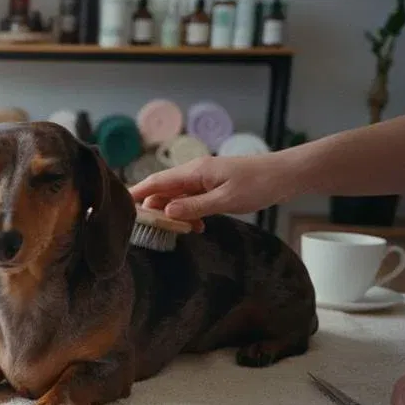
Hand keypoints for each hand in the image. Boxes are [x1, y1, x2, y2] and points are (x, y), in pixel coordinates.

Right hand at [128, 153, 297, 224]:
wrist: (286, 175)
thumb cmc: (259, 184)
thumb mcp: (226, 200)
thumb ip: (195, 207)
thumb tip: (166, 213)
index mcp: (194, 172)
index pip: (155, 182)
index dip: (134, 194)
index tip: (118, 207)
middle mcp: (194, 174)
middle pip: (161, 191)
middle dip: (153, 210)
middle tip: (150, 230)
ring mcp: (202, 180)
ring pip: (175, 198)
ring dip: (173, 215)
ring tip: (180, 232)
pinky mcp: (211, 187)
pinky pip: (190, 201)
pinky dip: (188, 214)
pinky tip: (197, 226)